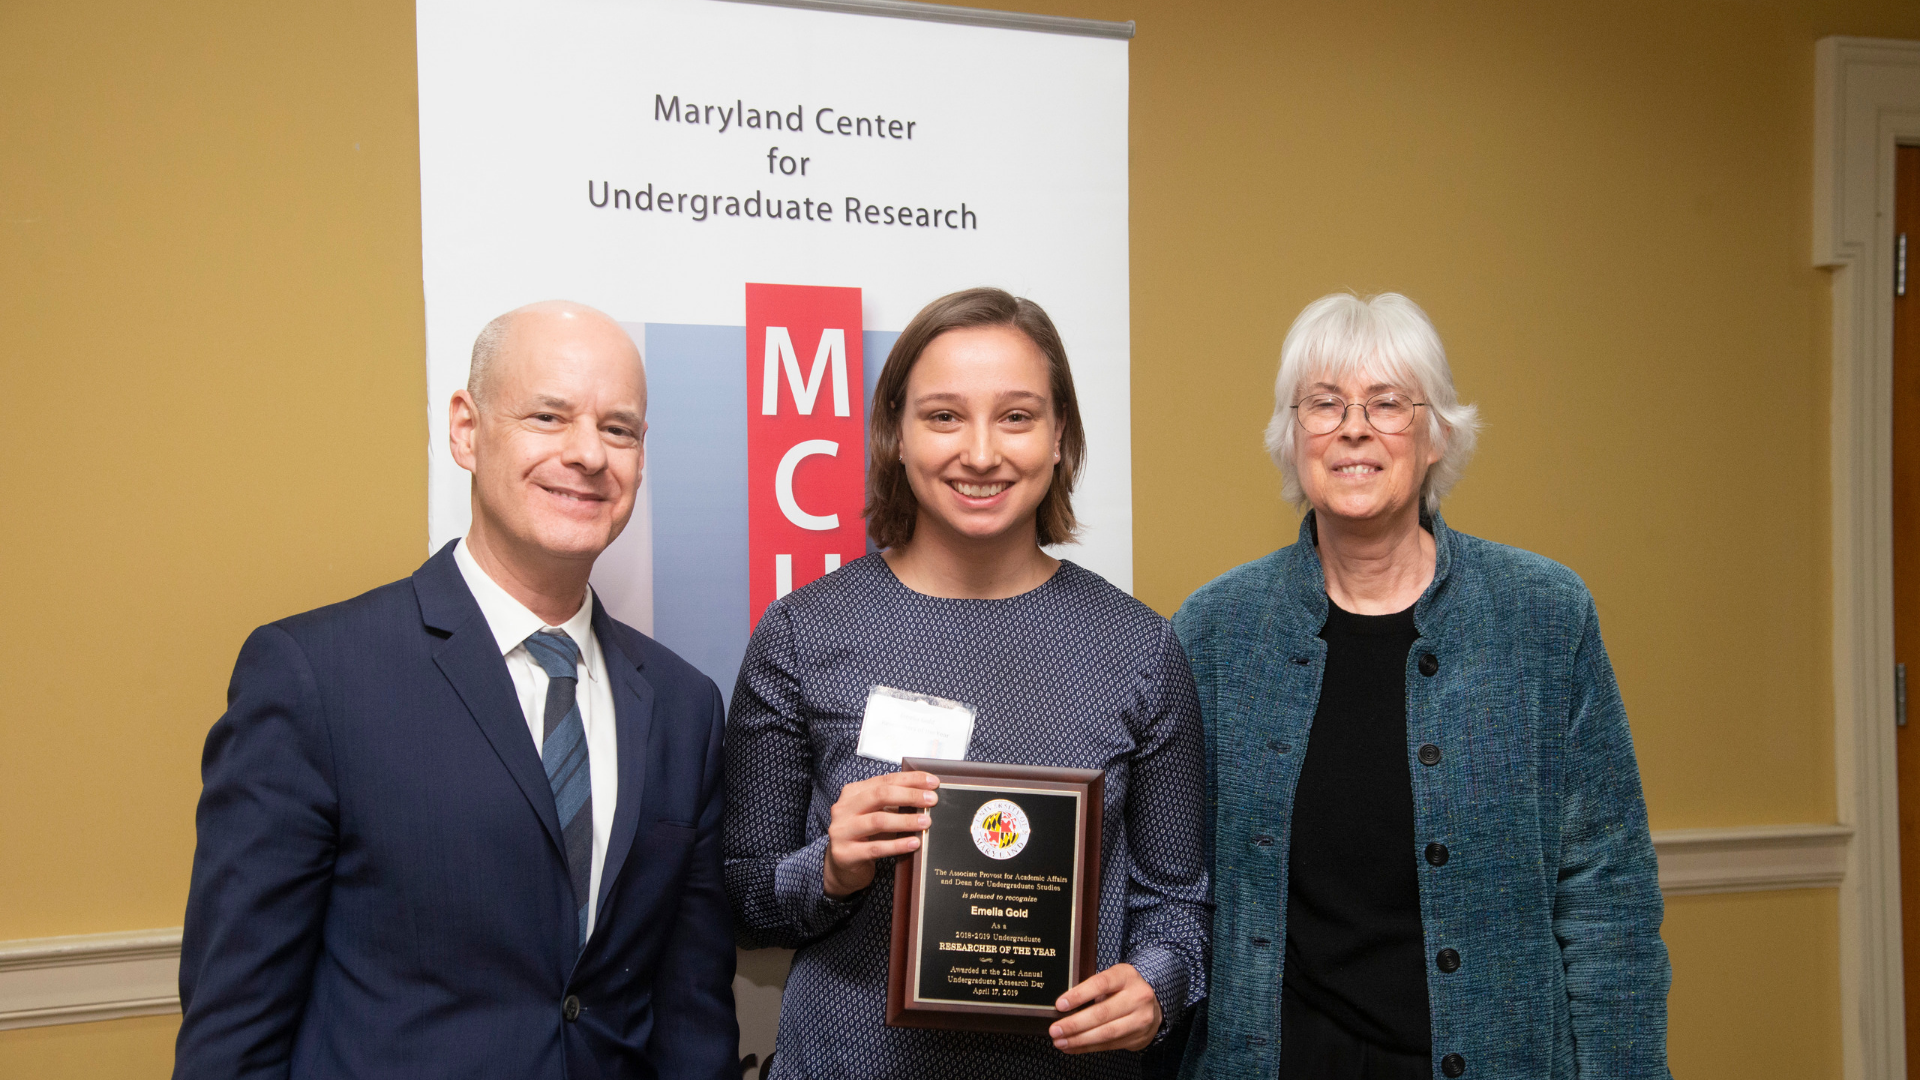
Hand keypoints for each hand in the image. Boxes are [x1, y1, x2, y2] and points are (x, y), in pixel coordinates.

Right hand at [823, 771, 940, 898]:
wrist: (841, 868)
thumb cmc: (863, 837)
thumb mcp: (875, 814)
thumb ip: (892, 803)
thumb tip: (925, 795)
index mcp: (852, 793)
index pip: (884, 780)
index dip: (910, 780)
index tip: (932, 783)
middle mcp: (843, 809)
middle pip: (880, 795)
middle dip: (910, 795)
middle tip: (932, 800)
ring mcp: (841, 831)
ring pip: (878, 821)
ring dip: (906, 820)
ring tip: (926, 822)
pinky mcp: (845, 854)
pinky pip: (876, 848)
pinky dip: (898, 845)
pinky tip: (914, 843)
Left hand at [1049, 963, 1161, 1053]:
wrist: (1153, 1005)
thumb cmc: (1124, 989)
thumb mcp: (1113, 978)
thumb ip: (1093, 987)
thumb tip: (1062, 1006)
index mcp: (1126, 976)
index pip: (1100, 984)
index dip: (1079, 995)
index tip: (1060, 1005)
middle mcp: (1137, 997)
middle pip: (1102, 1013)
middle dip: (1074, 1024)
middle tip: (1055, 1030)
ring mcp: (1140, 1019)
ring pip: (1106, 1033)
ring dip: (1079, 1040)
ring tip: (1060, 1041)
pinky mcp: (1138, 1037)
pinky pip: (1109, 1045)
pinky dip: (1088, 1047)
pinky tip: (1073, 1046)